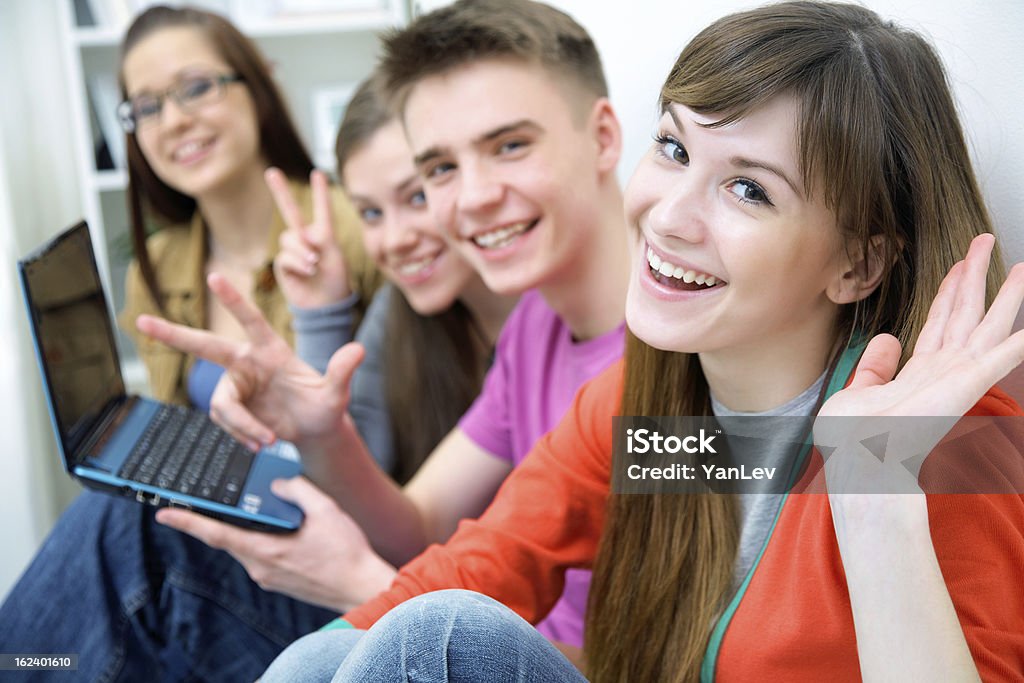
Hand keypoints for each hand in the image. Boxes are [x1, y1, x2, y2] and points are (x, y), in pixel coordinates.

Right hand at [136, 273, 363, 449]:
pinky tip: (261, 442)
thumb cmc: (325, 406)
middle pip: (204, 346)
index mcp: (270, 350)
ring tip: (267, 439)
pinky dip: (243, 435)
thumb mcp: (336, 393)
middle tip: (141, 319)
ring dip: (242, 425)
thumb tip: (359, 350)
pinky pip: (226, 422)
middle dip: (173, 334)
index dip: (233, 299)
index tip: (214, 275)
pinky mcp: (232, 409)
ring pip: (222, 404)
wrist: (314, 431)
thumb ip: (342, 372)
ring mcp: (236, 386)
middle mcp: (247, 364)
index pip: (250, 320)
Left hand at [154, 477, 396, 611]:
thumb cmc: (346, 552)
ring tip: (245, 508)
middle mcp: (261, 567)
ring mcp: (268, 576)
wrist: (362, 587)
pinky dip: (257, 538)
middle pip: (227, 539)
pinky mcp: (278, 580)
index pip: (217, 534)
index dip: (188, 522)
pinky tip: (272, 526)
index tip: (164, 512)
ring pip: (244, 546)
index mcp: (266, 550)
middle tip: (197, 500)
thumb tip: (276, 484)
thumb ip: (297, 490)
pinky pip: (258, 554)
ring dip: (240, 528)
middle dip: (213, 519)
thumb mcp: (326, 510)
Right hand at [268, 168, 351, 308]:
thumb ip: (319, 240)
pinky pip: (285, 256)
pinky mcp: (283, 265)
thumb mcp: (335, 257)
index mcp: (323, 235)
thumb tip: (300, 237)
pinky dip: (298, 262)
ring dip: (302, 249)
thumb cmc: (336, 282)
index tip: (318, 172)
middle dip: (280, 191)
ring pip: (289, 238)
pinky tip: (309, 270)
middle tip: (271, 172)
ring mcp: (293, 252)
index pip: (322, 210)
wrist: (326, 307)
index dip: (320, 192)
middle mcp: (305, 240)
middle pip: (290, 212)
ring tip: (315, 263)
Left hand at [815, 234, 1023, 492]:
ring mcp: (959, 374)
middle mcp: (943, 369)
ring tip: (1022, 266)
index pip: (938, 321)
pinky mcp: (970, 380)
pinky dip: (1023, 340)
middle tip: (985, 240)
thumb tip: (886, 339)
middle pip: (965, 311)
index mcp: (918, 371)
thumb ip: (875, 366)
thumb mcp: (857, 392)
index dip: (949, 291)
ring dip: (1007, 294)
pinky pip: (1007, 353)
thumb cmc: (856, 439)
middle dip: (976, 275)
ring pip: (989, 322)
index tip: (958, 265)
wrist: (862, 461)